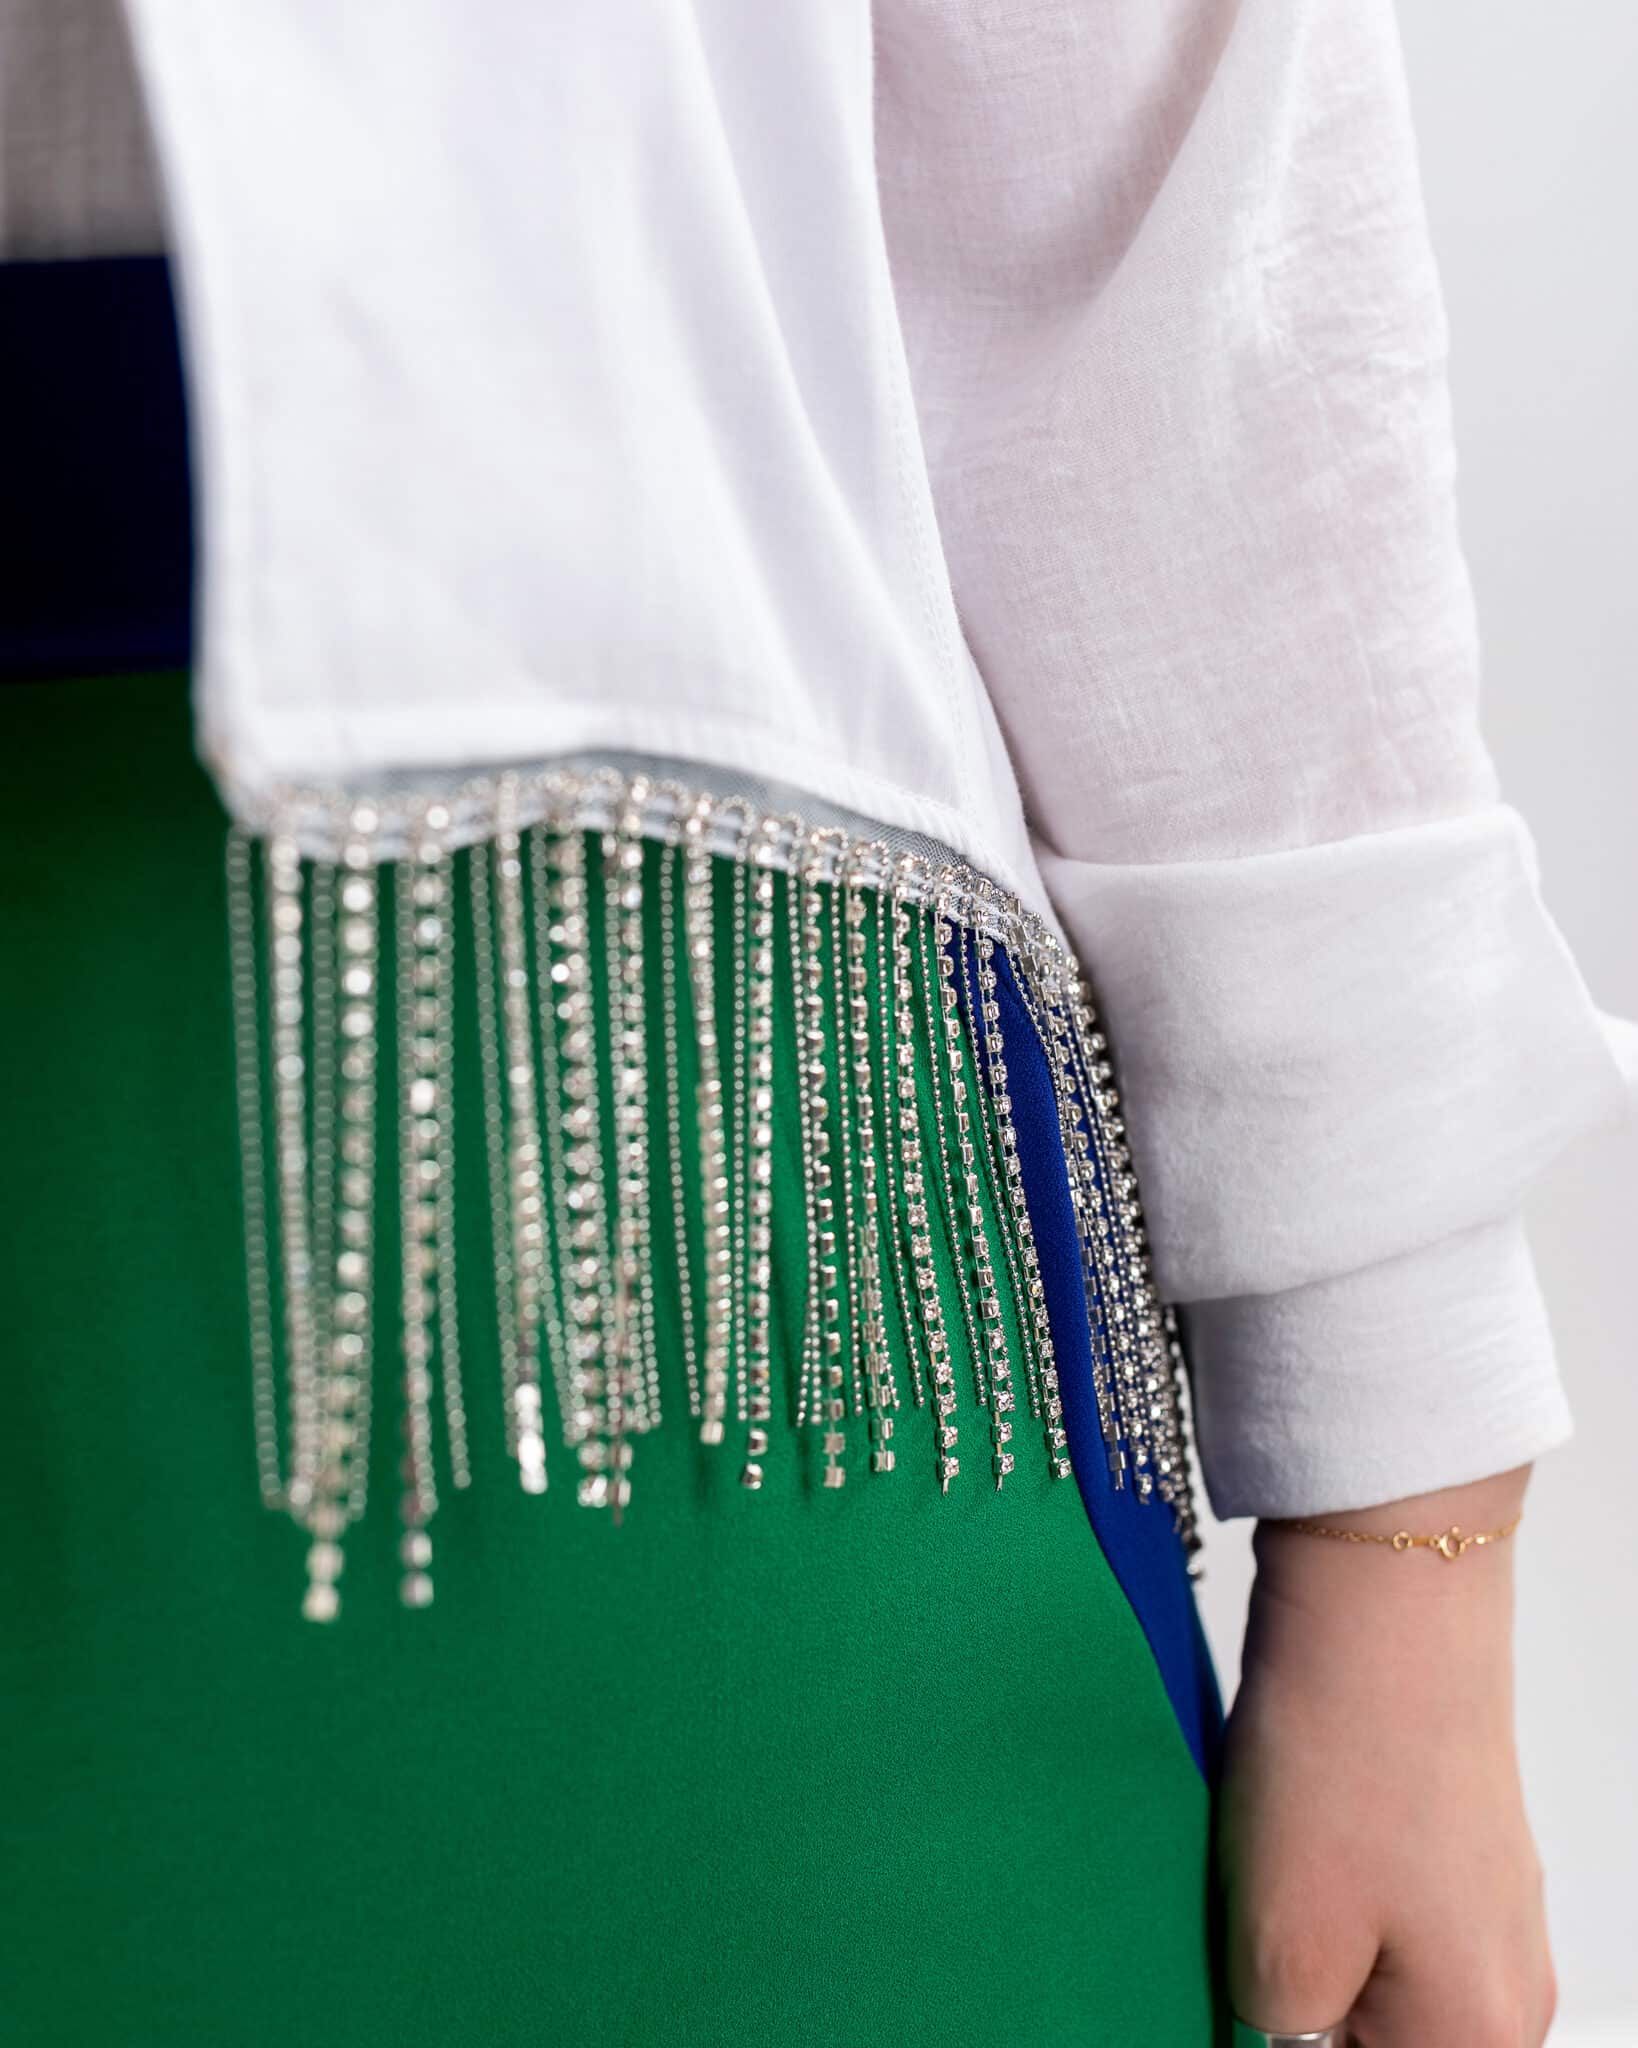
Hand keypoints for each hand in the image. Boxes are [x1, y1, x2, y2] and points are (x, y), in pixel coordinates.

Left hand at [1220, 1467, 1555, 2045]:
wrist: (1385, 1588)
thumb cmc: (1349, 1751)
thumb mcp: (1281, 1944)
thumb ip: (1276, 2029)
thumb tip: (1271, 2034)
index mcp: (1477, 2035)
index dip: (1279, 2040)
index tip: (1243, 1984)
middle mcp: (1506, 1983)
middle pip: (1372, 2033)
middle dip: (1295, 1994)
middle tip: (1240, 1924)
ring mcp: (1484, 1903)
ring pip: (1366, 1962)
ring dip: (1300, 1933)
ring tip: (1261, 1862)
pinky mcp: (1448, 1835)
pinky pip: (1370, 1894)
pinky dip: (1316, 1873)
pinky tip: (1280, 1819)